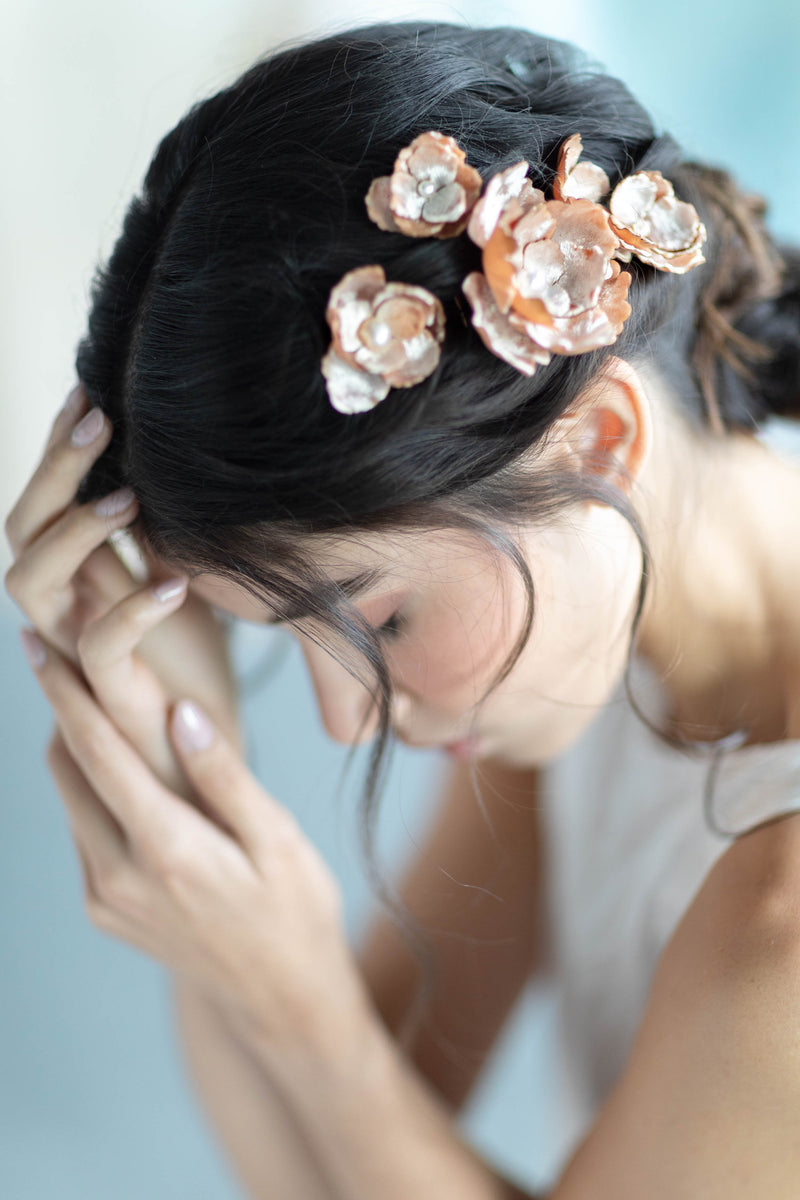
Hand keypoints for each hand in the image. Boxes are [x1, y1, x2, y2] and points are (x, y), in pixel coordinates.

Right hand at [4, 382, 242, 797]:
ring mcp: (77, 655)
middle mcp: (62, 612)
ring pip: (30, 583)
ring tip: (128, 494)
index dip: (59, 450)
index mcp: (75, 581)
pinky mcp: (115, 698)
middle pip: (20, 531)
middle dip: (55, 468)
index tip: (94, 392)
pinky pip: (98, 647)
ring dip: (74, 530)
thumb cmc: (197, 672)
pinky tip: (175, 582)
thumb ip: (158, 538)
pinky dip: (131, 610)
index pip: (44, 504)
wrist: (206, 761)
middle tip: (100, 415)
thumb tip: (166, 464)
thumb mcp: (180, 586)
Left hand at [18, 624, 368, 1061]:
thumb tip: (180, 711)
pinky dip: (92, 790)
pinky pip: (84, 832)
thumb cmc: (295, 910)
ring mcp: (105, 899)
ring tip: (94, 696)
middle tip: (65, 650)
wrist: (282, 1001)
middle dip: (61, 708)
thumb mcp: (277, 839)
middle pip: (66, 770)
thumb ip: (224, 775)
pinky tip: (123, 766)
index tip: (40, 645)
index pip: (97, 753)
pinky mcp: (104, 911)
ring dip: (75, 747)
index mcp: (167, 849)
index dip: (65, 693)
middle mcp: (119, 877)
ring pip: (70, 800)